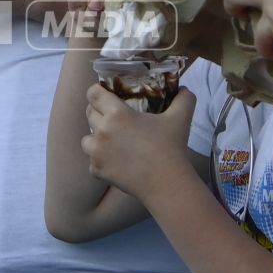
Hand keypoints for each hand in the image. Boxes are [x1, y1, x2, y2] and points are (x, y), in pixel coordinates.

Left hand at [81, 83, 196, 202]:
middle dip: (99, 112)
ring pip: (87, 139)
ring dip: (95, 138)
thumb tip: (185, 89)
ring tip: (111, 141)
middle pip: (89, 114)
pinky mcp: (97, 170)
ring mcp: (96, 152)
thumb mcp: (180, 118)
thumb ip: (184, 98)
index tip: (104, 95)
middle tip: (113, 117)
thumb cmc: (172, 148)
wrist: (166, 183)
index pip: (93, 94)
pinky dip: (101, 161)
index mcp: (117, 114)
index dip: (97, 92)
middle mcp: (102, 131)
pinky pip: (92, 161)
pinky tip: (115, 162)